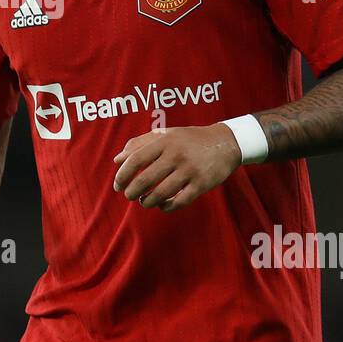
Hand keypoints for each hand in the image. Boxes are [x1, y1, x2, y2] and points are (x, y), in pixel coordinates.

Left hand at [112, 124, 242, 212]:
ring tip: (144, 201)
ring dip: (147, 202)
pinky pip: (180, 201)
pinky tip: (162, 205)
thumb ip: (140, 143)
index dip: (122, 175)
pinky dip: (167, 207)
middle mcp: (176, 155)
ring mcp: (190, 170)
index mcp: (165, 141)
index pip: (136, 159)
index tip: (117, 185)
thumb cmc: (189, 139)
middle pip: (146, 179)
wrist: (225, 143)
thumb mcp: (165, 134)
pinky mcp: (202, 184)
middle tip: (129, 195)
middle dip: (132, 192)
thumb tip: (117, 159)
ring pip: (161, 193)